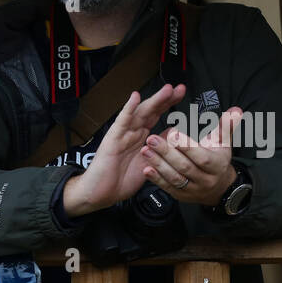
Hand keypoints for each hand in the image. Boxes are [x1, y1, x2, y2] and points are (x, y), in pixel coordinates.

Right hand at [63, 83, 187, 216]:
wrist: (100, 194)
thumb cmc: (120, 182)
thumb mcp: (148, 164)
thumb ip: (160, 149)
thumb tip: (173, 134)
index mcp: (140, 139)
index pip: (156, 116)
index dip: (168, 105)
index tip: (181, 95)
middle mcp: (131, 133)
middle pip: (150, 111)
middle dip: (165, 99)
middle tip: (178, 88)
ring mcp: (122, 135)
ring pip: (139, 114)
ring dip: (153, 101)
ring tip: (166, 90)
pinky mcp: (112, 140)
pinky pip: (122, 122)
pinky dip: (128, 109)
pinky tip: (135, 98)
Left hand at [140, 106, 243, 205]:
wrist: (218, 188)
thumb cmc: (218, 160)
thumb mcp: (223, 143)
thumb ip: (226, 126)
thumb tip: (235, 110)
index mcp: (216, 165)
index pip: (201, 157)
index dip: (187, 146)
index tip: (173, 133)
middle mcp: (205, 180)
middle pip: (185, 166)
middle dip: (167, 152)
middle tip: (152, 139)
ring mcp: (192, 190)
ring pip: (174, 178)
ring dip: (159, 164)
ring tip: (146, 150)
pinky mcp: (180, 196)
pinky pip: (167, 187)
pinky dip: (156, 179)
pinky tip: (146, 169)